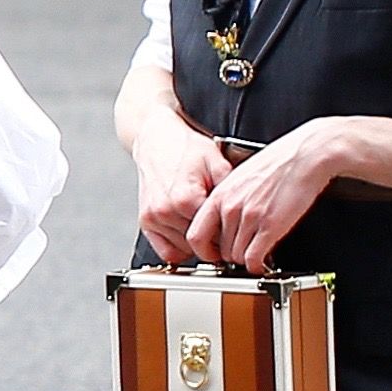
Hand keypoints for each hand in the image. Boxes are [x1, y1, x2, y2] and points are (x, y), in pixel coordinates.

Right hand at [131, 116, 232, 260]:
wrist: (157, 139)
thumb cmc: (186, 148)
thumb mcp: (217, 162)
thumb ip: (230, 191)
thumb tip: (245, 214)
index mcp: (186, 199)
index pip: (215, 235)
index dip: (230, 235)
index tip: (237, 233)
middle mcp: (166, 211)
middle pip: (199, 245)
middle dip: (215, 242)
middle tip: (225, 232)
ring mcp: (153, 218)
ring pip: (183, 251)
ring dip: (196, 245)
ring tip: (207, 229)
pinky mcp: (146, 221)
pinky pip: (166, 251)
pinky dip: (179, 248)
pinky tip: (189, 235)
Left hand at [179, 121, 353, 271]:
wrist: (304, 154)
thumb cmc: (277, 162)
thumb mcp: (239, 178)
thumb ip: (227, 200)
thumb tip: (223, 221)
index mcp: (219, 195)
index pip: (195, 235)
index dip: (203, 250)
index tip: (213, 253)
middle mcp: (230, 207)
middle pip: (218, 250)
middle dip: (230, 255)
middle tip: (242, 251)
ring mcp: (249, 218)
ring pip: (235, 257)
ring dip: (246, 259)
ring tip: (256, 252)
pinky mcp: (270, 226)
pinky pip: (253, 258)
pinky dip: (257, 265)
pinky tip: (263, 261)